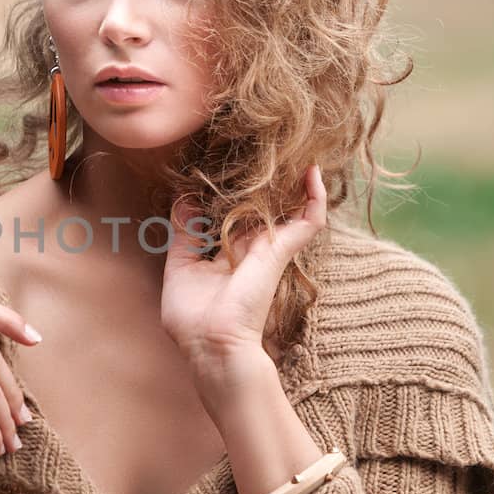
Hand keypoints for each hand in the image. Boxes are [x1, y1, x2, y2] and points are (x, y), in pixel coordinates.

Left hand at [160, 165, 327, 392]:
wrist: (212, 344)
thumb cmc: (192, 317)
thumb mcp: (179, 267)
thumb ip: (184, 233)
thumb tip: (182, 199)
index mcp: (228, 253)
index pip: (237, 216)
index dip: (235, 193)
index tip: (226, 166)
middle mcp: (252, 248)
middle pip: (266, 208)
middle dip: (268, 181)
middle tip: (264, 149)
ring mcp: (270, 249)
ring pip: (291, 208)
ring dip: (295, 182)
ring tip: (296, 152)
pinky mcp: (281, 251)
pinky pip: (309, 220)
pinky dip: (314, 197)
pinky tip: (312, 172)